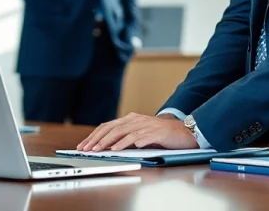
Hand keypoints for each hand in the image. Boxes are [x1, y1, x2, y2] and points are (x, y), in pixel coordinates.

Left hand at [76, 112, 197, 151]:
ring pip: (122, 132)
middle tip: (86, 149)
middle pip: (112, 128)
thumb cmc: (161, 135)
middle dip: (97, 139)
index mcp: (131, 119)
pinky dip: (125, 143)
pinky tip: (117, 150)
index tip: (83, 145)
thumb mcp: (141, 134)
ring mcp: (145, 125)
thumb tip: (108, 147)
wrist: (185, 132)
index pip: (108, 126)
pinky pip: (137, 138)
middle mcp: (136, 119)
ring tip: (98, 150)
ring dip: (108, 142)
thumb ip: (126, 137)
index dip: (94, 135)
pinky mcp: (154, 132)